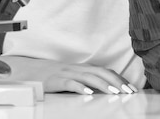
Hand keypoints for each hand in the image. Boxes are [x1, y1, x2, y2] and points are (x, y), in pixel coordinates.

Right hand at [0, 56, 137, 94]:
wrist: (28, 71)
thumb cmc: (51, 77)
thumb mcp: (71, 77)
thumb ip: (86, 81)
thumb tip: (105, 90)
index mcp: (81, 68)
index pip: (105, 71)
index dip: (119, 79)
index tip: (131, 88)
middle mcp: (76, 68)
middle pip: (100, 72)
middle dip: (116, 82)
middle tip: (128, 92)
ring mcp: (65, 73)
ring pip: (88, 76)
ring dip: (103, 84)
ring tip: (114, 92)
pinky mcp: (55, 80)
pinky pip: (69, 82)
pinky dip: (80, 87)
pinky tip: (88, 92)